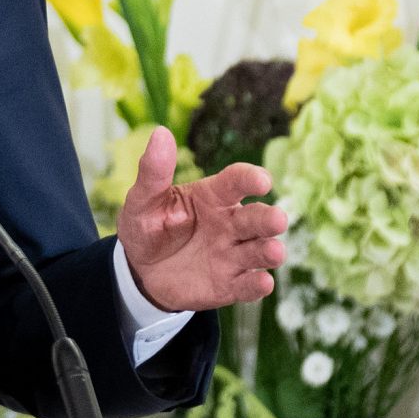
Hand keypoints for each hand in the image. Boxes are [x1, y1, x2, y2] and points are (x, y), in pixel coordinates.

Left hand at [114, 133, 288, 314]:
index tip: (263, 181)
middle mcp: (230, 223)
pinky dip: (257, 284)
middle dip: (269, 219)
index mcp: (213, 196)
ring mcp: (232, 255)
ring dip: (269, 251)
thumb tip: (160, 133)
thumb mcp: (144, 199)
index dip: (250, 179)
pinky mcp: (230, 284)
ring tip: (274, 251)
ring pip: (259, 251)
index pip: (236, 182)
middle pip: (256, 218)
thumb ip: (154, 172)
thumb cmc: (147, 225)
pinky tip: (262, 282)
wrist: (141, 270)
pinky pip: (247, 284)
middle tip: (278, 220)